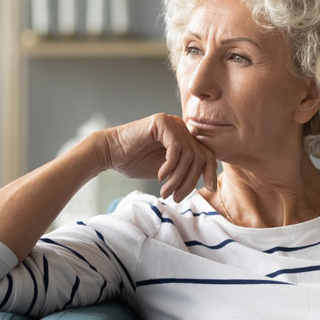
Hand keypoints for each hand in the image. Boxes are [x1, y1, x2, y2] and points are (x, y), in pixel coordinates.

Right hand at [99, 113, 216, 201]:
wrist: (109, 153)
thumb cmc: (135, 162)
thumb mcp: (167, 171)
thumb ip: (185, 171)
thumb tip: (209, 182)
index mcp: (184, 137)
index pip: (207, 154)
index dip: (211, 172)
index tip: (210, 189)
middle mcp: (181, 127)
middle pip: (200, 156)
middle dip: (190, 181)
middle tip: (176, 197)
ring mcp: (172, 122)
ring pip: (188, 155)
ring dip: (177, 178)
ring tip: (165, 191)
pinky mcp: (161, 122)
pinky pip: (175, 148)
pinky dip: (170, 166)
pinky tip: (159, 176)